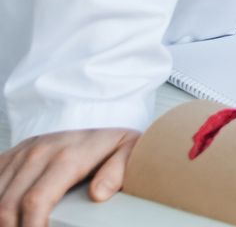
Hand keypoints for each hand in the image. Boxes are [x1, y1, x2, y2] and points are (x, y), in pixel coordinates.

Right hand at [0, 128, 139, 226]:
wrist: (96, 115)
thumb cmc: (110, 142)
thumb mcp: (128, 151)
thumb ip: (117, 173)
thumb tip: (98, 194)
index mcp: (66, 157)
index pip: (36, 201)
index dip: (32, 226)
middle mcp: (37, 154)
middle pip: (8, 205)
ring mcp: (20, 155)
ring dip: (3, 218)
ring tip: (19, 225)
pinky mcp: (9, 157)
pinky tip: (9, 214)